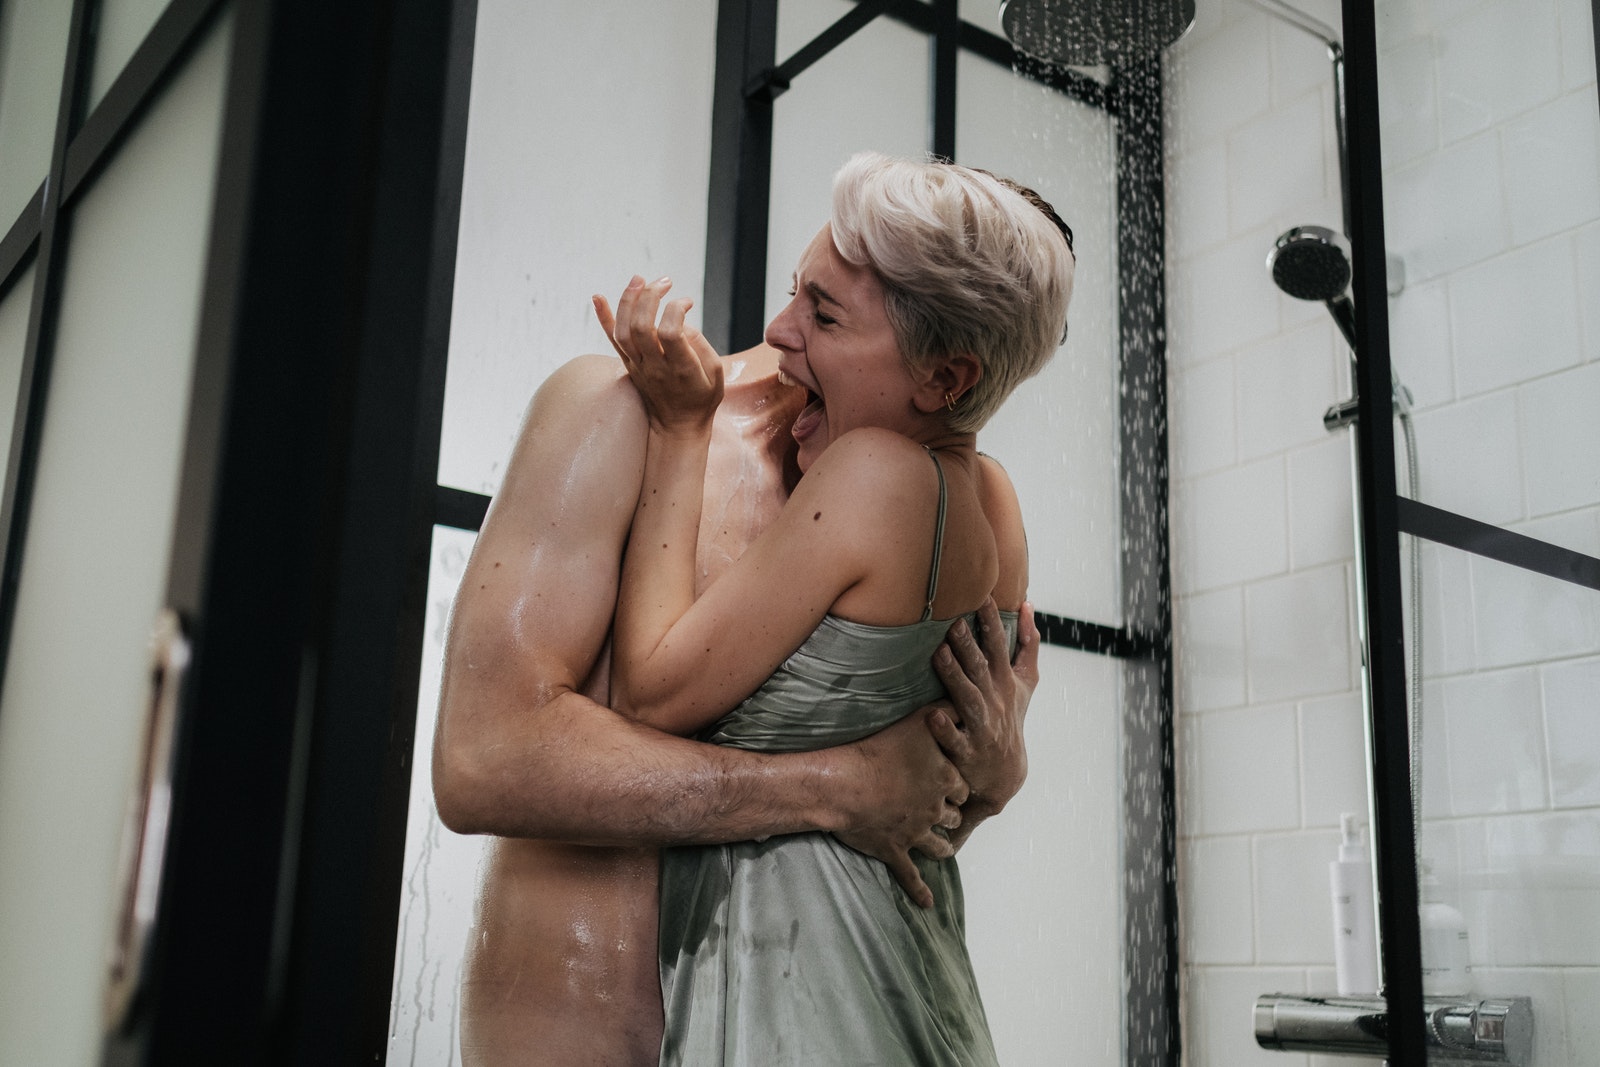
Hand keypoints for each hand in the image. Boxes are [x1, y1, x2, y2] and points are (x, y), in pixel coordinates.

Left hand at [593, 276, 722, 433]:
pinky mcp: (629, 365)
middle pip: (641, 327)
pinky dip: (603, 318)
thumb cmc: (702, 397)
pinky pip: (612, 340)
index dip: (676, 310)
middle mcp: (655, 368)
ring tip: (639, 279)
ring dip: (628, 301)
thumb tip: (680, 320)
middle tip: (664, 281)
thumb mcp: (716, 374)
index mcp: (681, 369)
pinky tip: (597, 296)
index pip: (670, 333)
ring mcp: (638, 367)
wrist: (678, 426)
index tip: (687, 302)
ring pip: (623, 331)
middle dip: (650, 297)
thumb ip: (700, 344)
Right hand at [831, 709, 969, 908]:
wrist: (843, 784)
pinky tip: (927, 903)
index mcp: (943, 780)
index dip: (957, 784)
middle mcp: (934, 809)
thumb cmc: (878, 749)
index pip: (961, 786)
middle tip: (948, 813)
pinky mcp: (895, 851)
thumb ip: (947, 710)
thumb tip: (966, 700)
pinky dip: (920, 890)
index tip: (955, 784)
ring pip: (940, 845)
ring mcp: (916, 834)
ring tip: (946, 847)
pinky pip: (911, 875)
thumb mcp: (918, 721)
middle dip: (950, 814)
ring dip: (943, 846)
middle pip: (952, 815)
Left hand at [929, 599, 1038, 822]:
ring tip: (939, 654)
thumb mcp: (1026, 682)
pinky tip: (931, 714)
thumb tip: (1027, 603)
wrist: (1006, 773)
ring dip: (955, 677)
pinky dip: (944, 728)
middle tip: (952, 622)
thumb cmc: (1011, 716)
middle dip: (968, 645)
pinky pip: (954, 739)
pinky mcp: (967, 751)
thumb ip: (1028, 643)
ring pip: (968, 699)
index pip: (999, 646)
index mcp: (1005, 681)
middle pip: (981, 669)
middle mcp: (995, 701)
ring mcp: (982, 726)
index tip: (982, 596)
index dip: (991, 621)